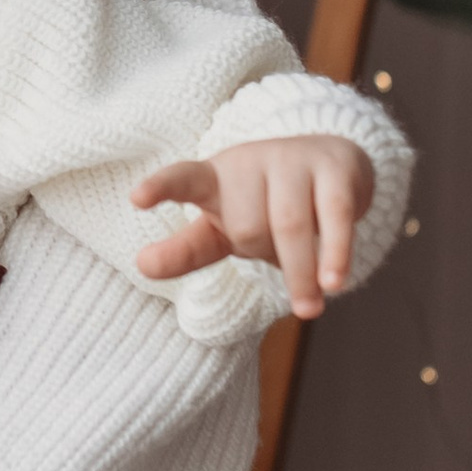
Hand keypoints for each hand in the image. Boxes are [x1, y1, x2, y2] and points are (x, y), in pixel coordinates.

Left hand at [132, 133, 372, 319]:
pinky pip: (334, 215)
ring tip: (308, 311)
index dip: (161, 188)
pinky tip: (333, 282)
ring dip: (299, 272)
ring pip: (288, 224)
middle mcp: (250, 162)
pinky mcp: (335, 166)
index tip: (136, 198)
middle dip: (263, 253)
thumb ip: (185, 249)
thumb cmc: (267, 203)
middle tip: (280, 256)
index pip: (183, 180)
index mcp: (214, 178)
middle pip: (247, 226)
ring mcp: (293, 159)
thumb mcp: (222, 226)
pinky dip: (334, 251)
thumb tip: (142, 265)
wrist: (334, 163)